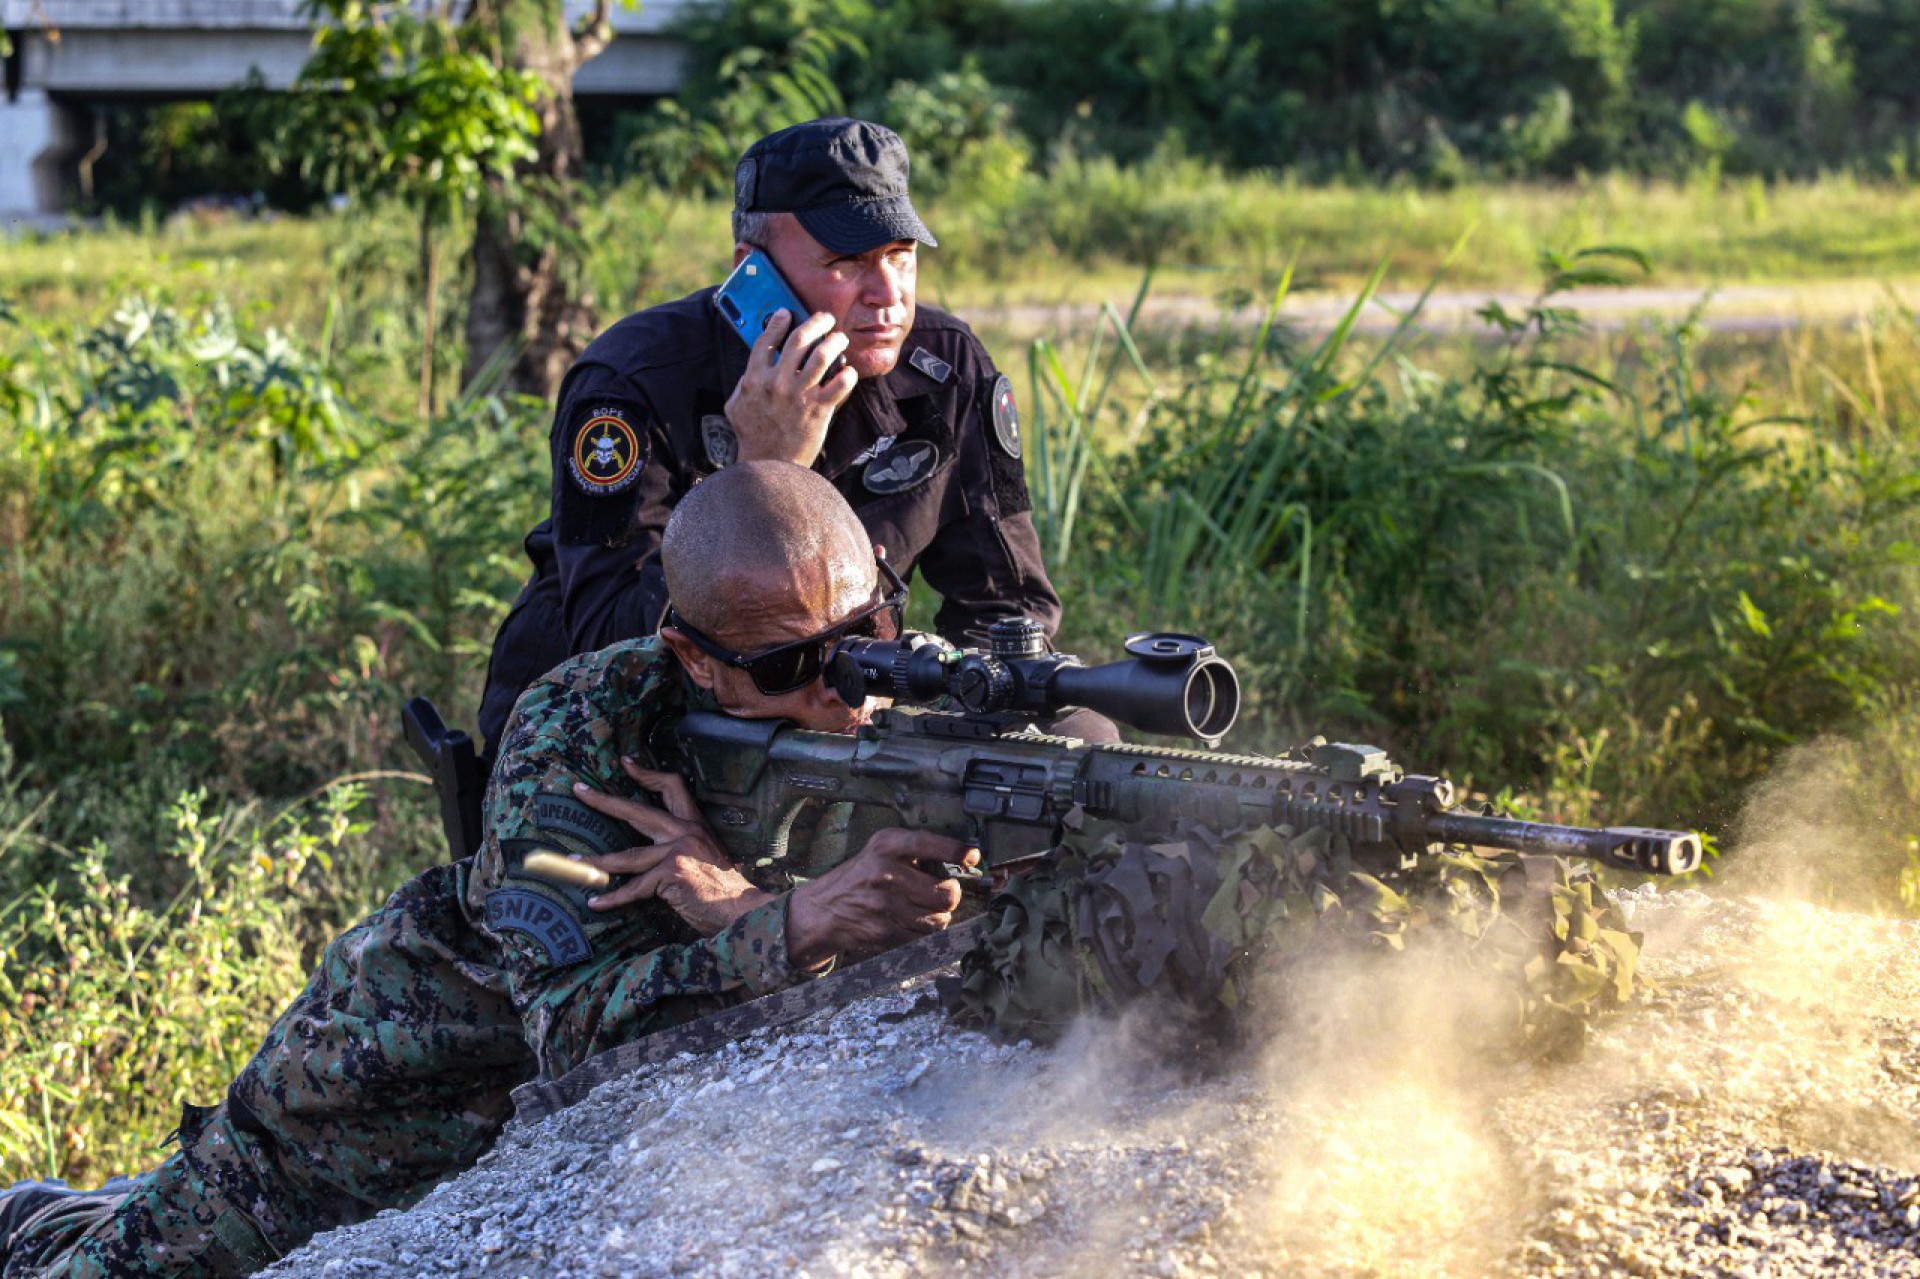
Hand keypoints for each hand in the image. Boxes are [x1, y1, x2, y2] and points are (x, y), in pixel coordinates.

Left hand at [569, 758, 772, 936]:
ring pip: (627, 855)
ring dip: (596, 862)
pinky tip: (595, 902)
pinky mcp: (671, 874)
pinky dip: (613, 898)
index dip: (647, 774)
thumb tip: (654, 852)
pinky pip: (634, 888)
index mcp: (695, 825)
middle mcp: (685, 832)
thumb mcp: (708, 857)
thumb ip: (684, 848)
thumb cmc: (726, 889)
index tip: (626, 763)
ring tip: (574, 863)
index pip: (672, 787)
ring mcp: (677, 851)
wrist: (744, 907)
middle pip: (637, 810)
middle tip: (579, 791)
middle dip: (604, 801)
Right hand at [725, 308, 857, 466]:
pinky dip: (847, 374)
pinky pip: (840, 384)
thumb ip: (743, 384)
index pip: (766, 340)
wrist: (768, 464)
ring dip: (835, 342)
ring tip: (840, 338)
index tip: (787, 312)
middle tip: (826, 319)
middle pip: (800, 340)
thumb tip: (751, 369)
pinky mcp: (818, 410)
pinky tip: (849, 371)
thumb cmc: (751, 436)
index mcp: (754, 379)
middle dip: (816, 323)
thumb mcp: (735, 406)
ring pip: (823, 356)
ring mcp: (799, 395)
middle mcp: (777, 382)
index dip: (777, 321)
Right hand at [786, 829, 978, 967]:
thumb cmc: (861, 876)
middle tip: (942, 892)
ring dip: (938, 917)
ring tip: (923, 908)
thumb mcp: (881, 850)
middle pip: (945, 892)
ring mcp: (884, 905)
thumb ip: (917, 851)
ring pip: (938, 919)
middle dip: (950, 895)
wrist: (823, 910)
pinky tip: (911, 922)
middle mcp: (885, 873)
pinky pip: (923, 937)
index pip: (928, 843)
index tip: (972, 856)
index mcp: (886, 845)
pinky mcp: (884, 932)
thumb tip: (966, 859)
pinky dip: (923, 932)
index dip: (955, 851)